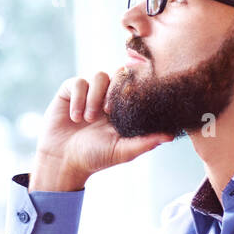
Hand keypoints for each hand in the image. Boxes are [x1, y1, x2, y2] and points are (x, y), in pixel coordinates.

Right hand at [30, 72, 172, 190]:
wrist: (62, 160)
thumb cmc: (94, 157)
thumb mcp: (122, 151)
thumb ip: (145, 142)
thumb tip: (171, 136)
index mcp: (123, 108)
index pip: (135, 85)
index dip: (135, 87)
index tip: (130, 102)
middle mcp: (107, 96)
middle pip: (119, 74)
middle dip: (114, 91)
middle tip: (108, 112)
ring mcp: (88, 92)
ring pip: (98, 76)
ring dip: (94, 98)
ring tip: (88, 120)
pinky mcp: (69, 91)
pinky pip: (78, 82)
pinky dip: (78, 99)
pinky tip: (75, 117)